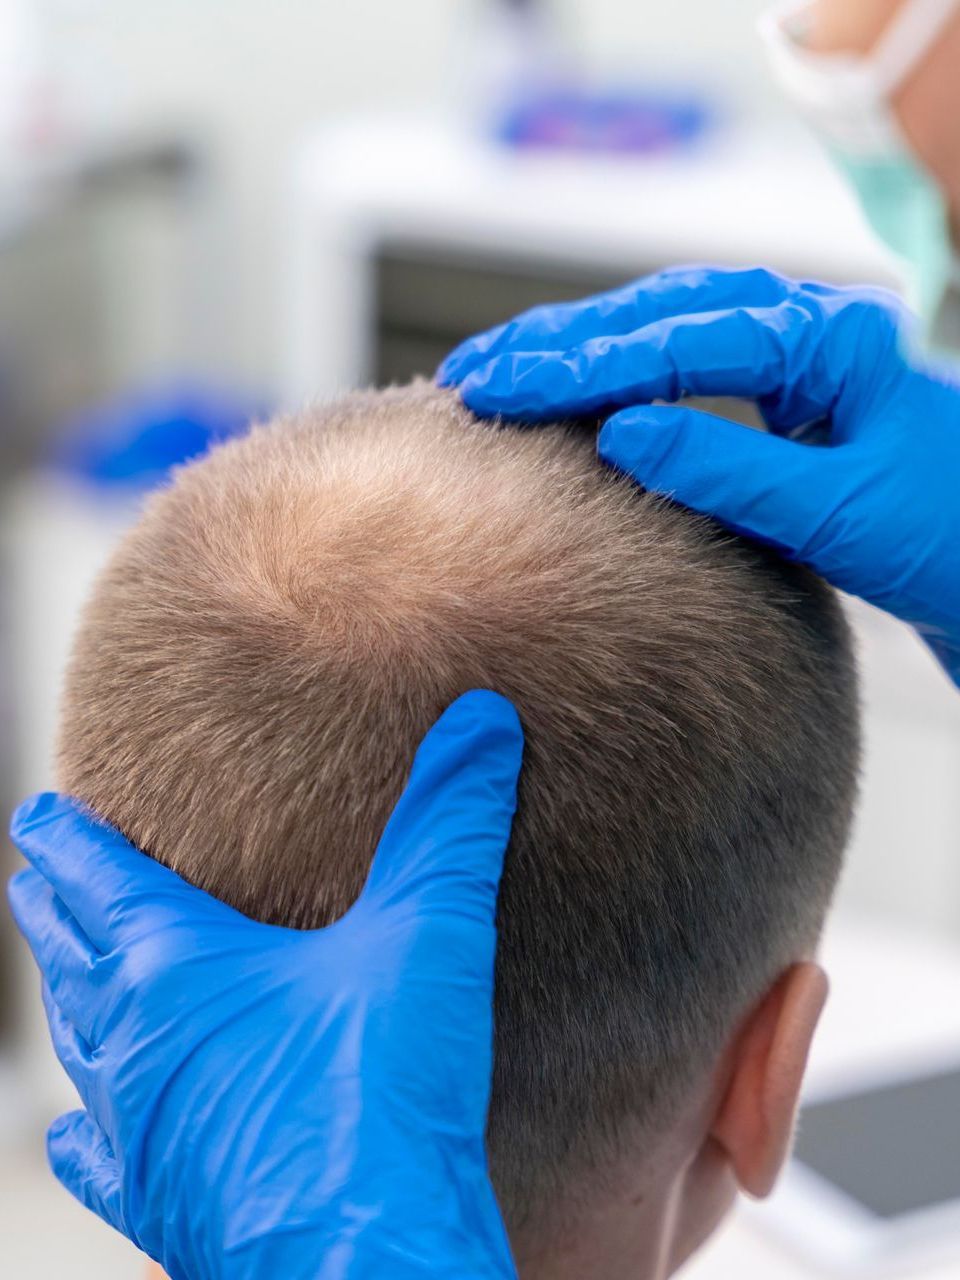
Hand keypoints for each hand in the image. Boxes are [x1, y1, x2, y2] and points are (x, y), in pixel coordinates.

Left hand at [8, 690, 522, 1279]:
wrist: (368, 1264)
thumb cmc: (383, 1098)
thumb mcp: (427, 937)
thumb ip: (450, 821)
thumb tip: (481, 719)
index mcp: (174, 971)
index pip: (98, 880)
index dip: (67, 840)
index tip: (40, 815)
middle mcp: (134, 1047)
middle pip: (72, 956)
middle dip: (57, 910)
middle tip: (36, 879)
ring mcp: (141, 1130)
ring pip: (82, 1046)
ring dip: (70, 998)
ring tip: (65, 973)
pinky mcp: (163, 1202)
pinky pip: (99, 1158)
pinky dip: (85, 1131)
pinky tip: (75, 1134)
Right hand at [439, 265, 959, 683]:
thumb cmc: (950, 541)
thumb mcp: (838, 511)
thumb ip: (730, 468)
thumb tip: (619, 433)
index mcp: (831, 340)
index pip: (681, 336)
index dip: (583, 364)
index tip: (503, 388)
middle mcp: (811, 333)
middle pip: (662, 313)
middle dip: (563, 343)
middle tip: (475, 375)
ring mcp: (800, 364)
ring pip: (670, 331)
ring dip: (584, 351)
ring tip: (502, 374)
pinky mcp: (789, 404)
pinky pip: (691, 371)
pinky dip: (624, 380)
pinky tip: (577, 399)